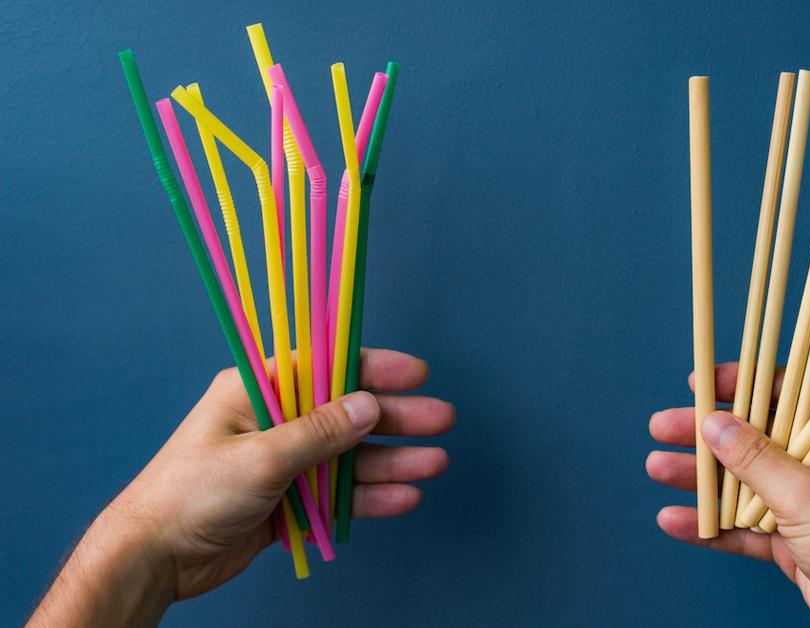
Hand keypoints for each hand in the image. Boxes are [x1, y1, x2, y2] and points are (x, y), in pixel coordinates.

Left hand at [30, 348, 453, 626]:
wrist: (154, 558)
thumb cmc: (189, 494)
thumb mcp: (261, 457)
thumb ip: (320, 432)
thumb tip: (369, 406)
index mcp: (257, 391)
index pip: (326, 367)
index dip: (373, 368)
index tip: (417, 373)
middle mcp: (274, 421)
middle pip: (348, 413)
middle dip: (396, 418)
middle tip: (441, 420)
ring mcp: (283, 463)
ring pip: (350, 457)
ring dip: (392, 460)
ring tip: (435, 463)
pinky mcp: (288, 502)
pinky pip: (338, 495)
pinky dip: (369, 498)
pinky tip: (403, 497)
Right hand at [647, 362, 809, 627]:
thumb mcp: (804, 493)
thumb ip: (754, 459)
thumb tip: (715, 424)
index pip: (786, 393)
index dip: (743, 384)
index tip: (702, 383)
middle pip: (754, 438)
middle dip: (706, 435)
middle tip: (663, 428)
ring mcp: (806, 504)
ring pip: (743, 483)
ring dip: (701, 479)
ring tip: (657, 468)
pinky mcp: (793, 542)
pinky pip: (744, 527)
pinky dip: (712, 524)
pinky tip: (676, 520)